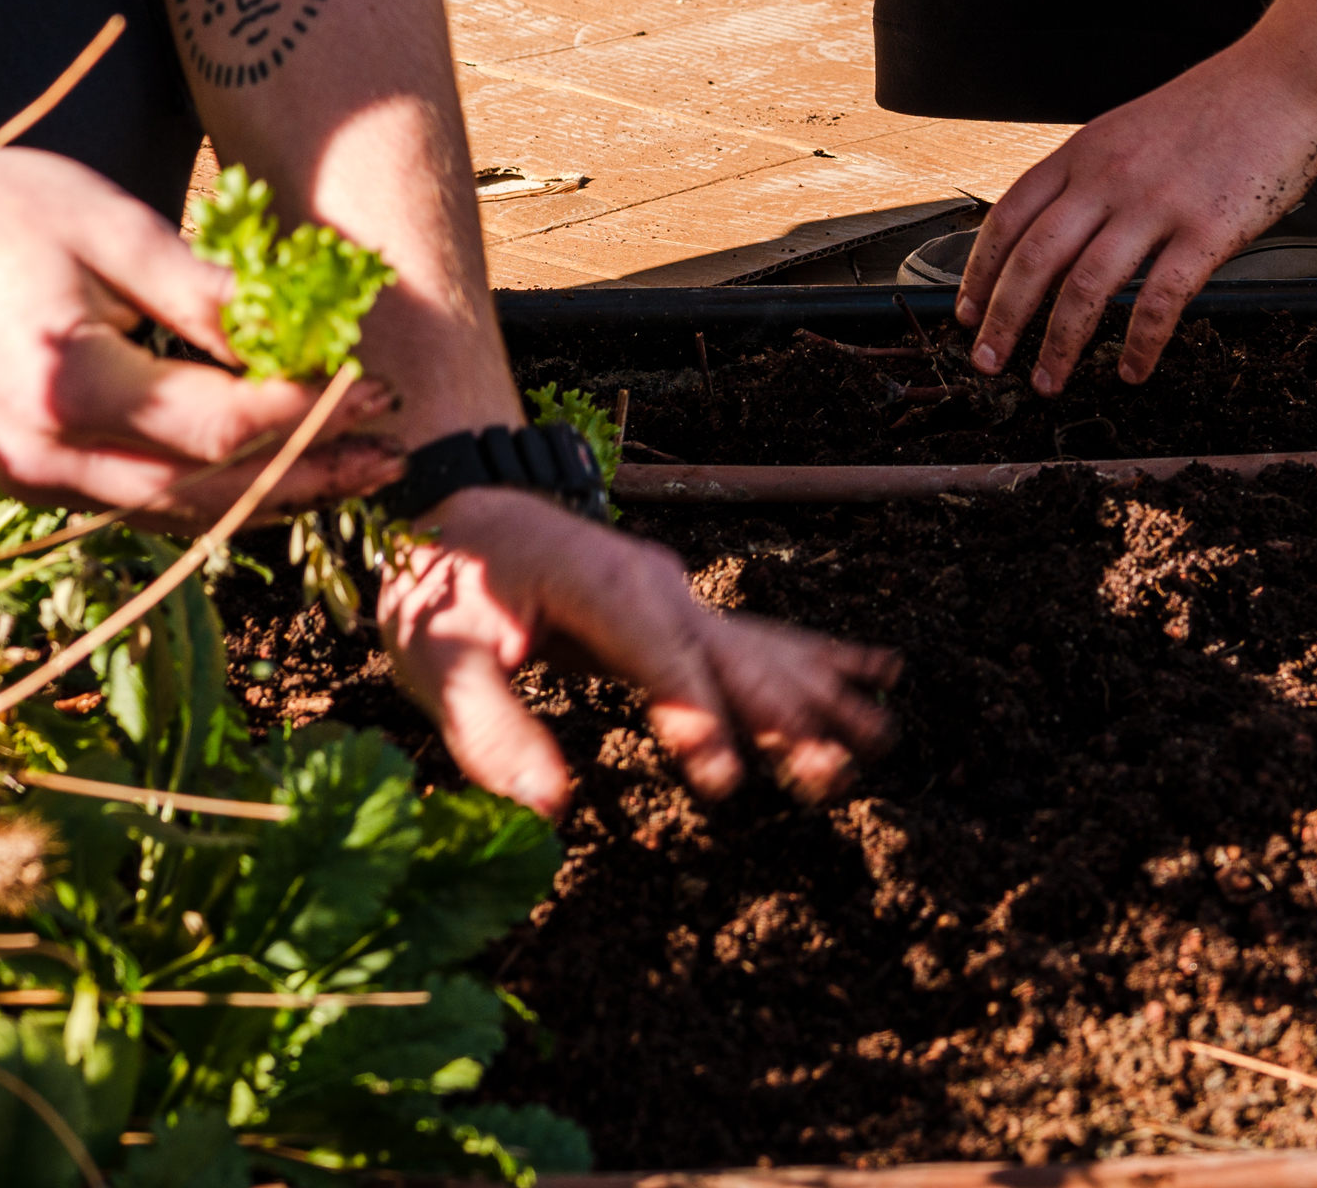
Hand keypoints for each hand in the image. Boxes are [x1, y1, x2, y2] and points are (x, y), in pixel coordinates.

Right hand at [0, 139, 405, 521]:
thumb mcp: (110, 228)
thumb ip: (201, 294)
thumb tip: (294, 338)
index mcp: (70, 385)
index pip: (218, 426)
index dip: (306, 412)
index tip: (375, 386)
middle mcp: (47, 454)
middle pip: (204, 491)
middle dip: (306, 474)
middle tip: (390, 457)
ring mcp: (31, 476)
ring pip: (172, 513)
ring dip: (265, 498)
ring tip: (350, 475)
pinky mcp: (27, 474)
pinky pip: (135, 502)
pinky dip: (207, 495)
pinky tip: (267, 476)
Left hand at [378, 489, 899, 812]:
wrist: (448, 508)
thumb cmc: (438, 585)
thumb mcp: (441, 659)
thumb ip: (492, 730)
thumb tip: (548, 808)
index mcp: (595, 584)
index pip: (656, 655)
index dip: (692, 713)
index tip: (723, 780)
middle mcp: (649, 582)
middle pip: (727, 650)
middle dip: (782, 712)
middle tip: (834, 773)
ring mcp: (669, 590)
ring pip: (754, 646)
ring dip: (813, 693)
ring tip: (878, 736)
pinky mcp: (673, 608)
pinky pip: (751, 637)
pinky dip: (812, 659)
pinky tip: (872, 672)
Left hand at [959, 0, 1316, 393]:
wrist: (1282, 83)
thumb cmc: (1213, 109)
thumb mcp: (1128, 130)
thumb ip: (1091, 177)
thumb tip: (1056, 233)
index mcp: (1083, 152)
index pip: (1008, 217)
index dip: (980, 271)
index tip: (967, 311)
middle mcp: (1108, 178)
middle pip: (1034, 260)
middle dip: (1003, 320)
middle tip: (989, 362)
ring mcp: (1154, 205)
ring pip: (1085, 288)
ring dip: (1060, 345)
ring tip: (1049, 381)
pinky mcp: (1205, 231)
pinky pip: (1159, 301)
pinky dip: (1139, 344)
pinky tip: (1132, 369)